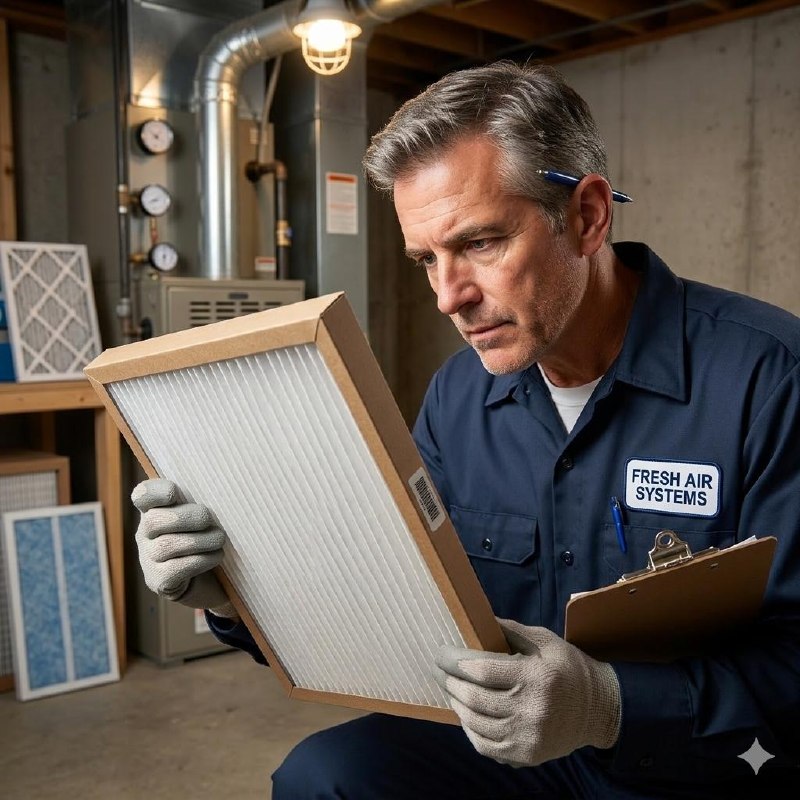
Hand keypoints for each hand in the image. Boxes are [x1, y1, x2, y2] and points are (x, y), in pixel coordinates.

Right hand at [132, 477, 236, 618]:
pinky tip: (216, 556)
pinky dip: (202, 560)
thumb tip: (220, 490)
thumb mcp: (196, 515)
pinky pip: (177, 568)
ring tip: (219, 538)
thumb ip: (198, 501)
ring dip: (199, 540)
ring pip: (166, 546)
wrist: (200, 578)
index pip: (142, 496)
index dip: (154, 492)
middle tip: (208, 519)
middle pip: (153, 521)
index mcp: (154, 510)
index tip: (172, 492)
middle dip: (185, 518)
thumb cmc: (200, 536)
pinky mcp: (159, 580)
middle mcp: (145, 534)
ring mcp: (148, 558)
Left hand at [434, 618, 619, 767]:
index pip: (481, 670)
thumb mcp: (544, 640)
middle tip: (439, 670)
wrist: (598, 709)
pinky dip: (470, 731)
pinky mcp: (527, 754)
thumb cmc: (568, 668)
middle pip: (474, 697)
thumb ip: (510, 630)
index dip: (454, 661)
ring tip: (450, 690)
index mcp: (535, 676)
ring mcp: (528, 736)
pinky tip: (466, 716)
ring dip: (457, 705)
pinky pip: (486, 746)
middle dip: (450, 681)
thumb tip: (477, 619)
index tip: (440, 653)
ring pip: (476, 723)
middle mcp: (531, 709)